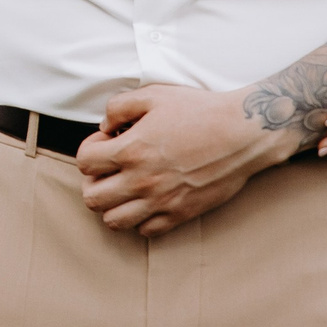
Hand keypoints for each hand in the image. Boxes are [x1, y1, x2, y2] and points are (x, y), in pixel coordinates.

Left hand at [76, 84, 294, 235]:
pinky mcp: (181, 214)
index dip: (90, 149)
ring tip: (125, 188)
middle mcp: (141, 181)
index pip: (84, 163)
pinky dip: (141, 219)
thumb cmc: (199, 111)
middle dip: (94, 181)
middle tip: (109, 169)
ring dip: (113, 205)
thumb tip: (105, 127)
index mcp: (131, 150)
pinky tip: (149, 200)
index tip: (107, 142)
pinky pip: (146, 231)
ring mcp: (161, 201)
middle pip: (92, 199)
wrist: (242, 133)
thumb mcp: (154, 95)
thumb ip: (119, 107)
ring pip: (114, 221)